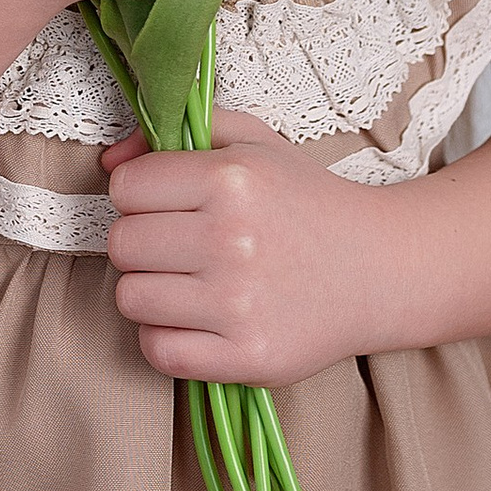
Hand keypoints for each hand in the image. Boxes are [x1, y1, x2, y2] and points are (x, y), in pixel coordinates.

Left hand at [102, 103, 400, 384]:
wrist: (380, 270)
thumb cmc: (308, 204)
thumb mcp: (255, 144)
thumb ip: (182, 133)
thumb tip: (110, 161)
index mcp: (231, 178)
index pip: (125, 188)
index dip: (141, 196)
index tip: (171, 205)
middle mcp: (232, 238)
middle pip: (121, 244)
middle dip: (143, 243)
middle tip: (182, 247)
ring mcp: (238, 303)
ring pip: (131, 298)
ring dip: (152, 292)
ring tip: (191, 284)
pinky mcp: (247, 357)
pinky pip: (157, 350)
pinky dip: (167, 338)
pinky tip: (198, 321)